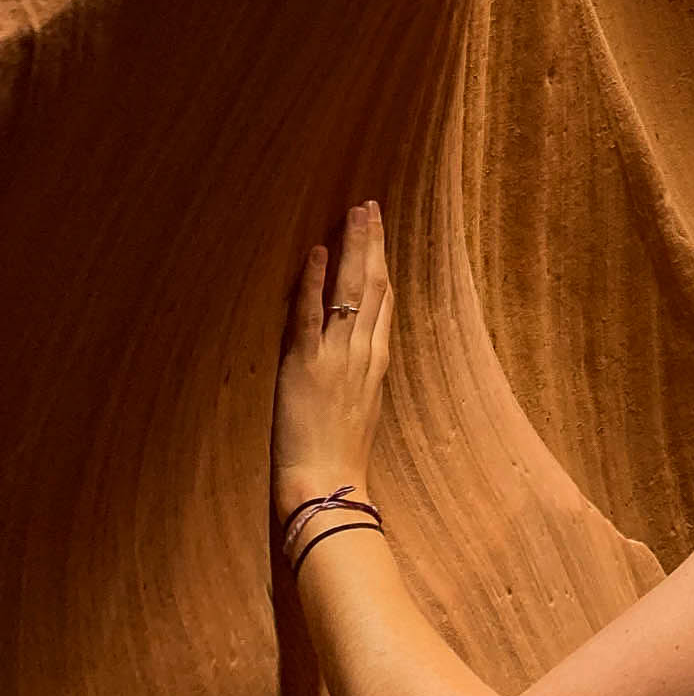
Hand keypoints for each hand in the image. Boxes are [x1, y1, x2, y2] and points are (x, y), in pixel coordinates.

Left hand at [274, 201, 394, 520]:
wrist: (328, 487)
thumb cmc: (341, 462)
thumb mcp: (360, 414)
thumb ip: (359, 380)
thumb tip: (356, 359)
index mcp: (376, 366)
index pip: (386, 305)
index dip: (384, 265)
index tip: (380, 236)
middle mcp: (362, 355)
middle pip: (375, 287)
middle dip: (373, 244)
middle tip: (370, 207)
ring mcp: (336, 358)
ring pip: (351, 292)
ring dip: (352, 248)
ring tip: (354, 213)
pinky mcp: (305, 366)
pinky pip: (311, 315)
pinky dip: (314, 281)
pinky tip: (317, 251)